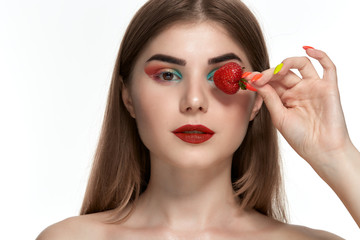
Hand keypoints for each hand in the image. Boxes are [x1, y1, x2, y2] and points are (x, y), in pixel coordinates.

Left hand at [247, 47, 350, 167]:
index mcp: (284, 97)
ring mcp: (313, 87)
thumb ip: (269, 97)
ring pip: (301, 65)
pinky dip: (320, 55)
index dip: (260, 77)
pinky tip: (308, 50)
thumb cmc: (300, 138)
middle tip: (259, 77)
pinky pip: (328, 67)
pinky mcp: (329, 88)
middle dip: (269, 72)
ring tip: (277, 71)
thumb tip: (254, 81)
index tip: (247, 78)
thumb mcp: (279, 117)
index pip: (271, 81)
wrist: (322, 151)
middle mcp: (298, 90)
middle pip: (283, 72)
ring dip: (287, 63)